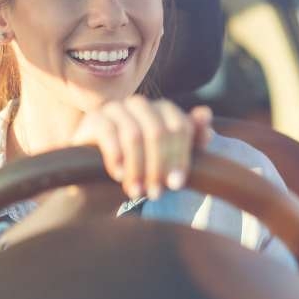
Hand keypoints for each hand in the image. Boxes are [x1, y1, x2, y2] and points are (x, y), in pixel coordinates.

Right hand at [70, 96, 213, 200]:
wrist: (97, 178)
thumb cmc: (139, 168)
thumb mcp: (168, 159)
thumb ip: (191, 138)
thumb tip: (205, 114)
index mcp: (162, 109)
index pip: (180, 126)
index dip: (180, 156)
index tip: (177, 184)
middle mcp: (140, 104)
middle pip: (157, 131)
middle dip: (158, 166)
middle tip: (156, 194)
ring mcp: (115, 108)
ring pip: (133, 134)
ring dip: (137, 168)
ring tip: (137, 192)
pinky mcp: (93, 118)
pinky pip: (108, 133)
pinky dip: (116, 157)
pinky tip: (119, 176)